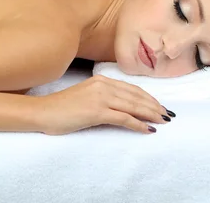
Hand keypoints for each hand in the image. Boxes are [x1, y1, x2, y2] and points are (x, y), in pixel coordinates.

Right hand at [34, 75, 173, 134]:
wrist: (42, 112)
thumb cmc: (61, 107)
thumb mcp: (84, 96)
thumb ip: (101, 96)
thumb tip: (119, 107)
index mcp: (100, 80)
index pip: (131, 88)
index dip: (148, 97)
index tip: (159, 105)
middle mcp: (102, 85)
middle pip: (135, 96)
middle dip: (154, 106)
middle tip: (168, 115)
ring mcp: (100, 98)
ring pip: (133, 106)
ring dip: (150, 114)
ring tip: (162, 121)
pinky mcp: (96, 112)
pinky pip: (124, 118)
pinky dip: (138, 124)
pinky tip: (147, 129)